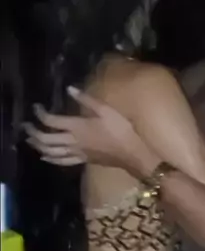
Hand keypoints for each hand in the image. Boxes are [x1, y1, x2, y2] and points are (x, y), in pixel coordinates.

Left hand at [23, 87, 152, 174]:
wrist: (133, 154)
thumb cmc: (122, 130)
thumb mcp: (106, 110)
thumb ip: (87, 100)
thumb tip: (70, 88)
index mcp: (77, 126)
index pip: (51, 121)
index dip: (40, 113)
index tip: (36, 107)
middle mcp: (73, 141)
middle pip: (46, 139)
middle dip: (33, 132)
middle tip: (26, 125)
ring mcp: (77, 152)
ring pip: (51, 152)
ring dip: (38, 146)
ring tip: (31, 140)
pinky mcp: (83, 160)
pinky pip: (63, 161)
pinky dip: (51, 159)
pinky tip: (45, 158)